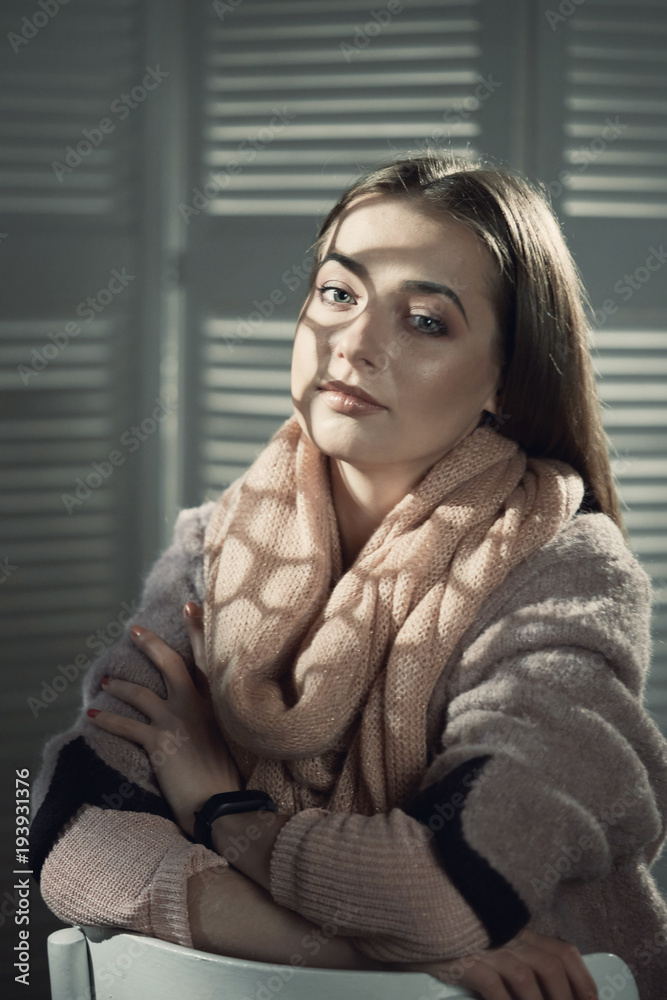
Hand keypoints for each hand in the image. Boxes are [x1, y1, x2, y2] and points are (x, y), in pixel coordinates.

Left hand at [87, 602, 242, 835]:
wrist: (221, 805)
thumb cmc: (226, 778)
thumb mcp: (231, 738)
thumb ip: (216, 717)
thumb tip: (204, 712)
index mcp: (218, 703)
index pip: (208, 658)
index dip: (198, 630)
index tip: (190, 606)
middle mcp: (197, 706)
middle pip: (171, 663)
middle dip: (150, 644)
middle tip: (134, 630)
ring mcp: (177, 722)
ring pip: (141, 693)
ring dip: (121, 686)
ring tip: (106, 681)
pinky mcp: (160, 742)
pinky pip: (126, 726)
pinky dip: (107, 718)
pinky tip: (93, 715)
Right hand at [396, 929, 598, 999]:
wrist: (409, 901)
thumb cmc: (445, 921)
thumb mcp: (483, 930)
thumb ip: (506, 944)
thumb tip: (530, 979)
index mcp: (515, 926)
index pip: (562, 950)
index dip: (582, 979)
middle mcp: (507, 934)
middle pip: (552, 966)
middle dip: (567, 998)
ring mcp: (487, 945)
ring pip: (529, 979)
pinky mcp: (465, 958)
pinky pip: (495, 988)